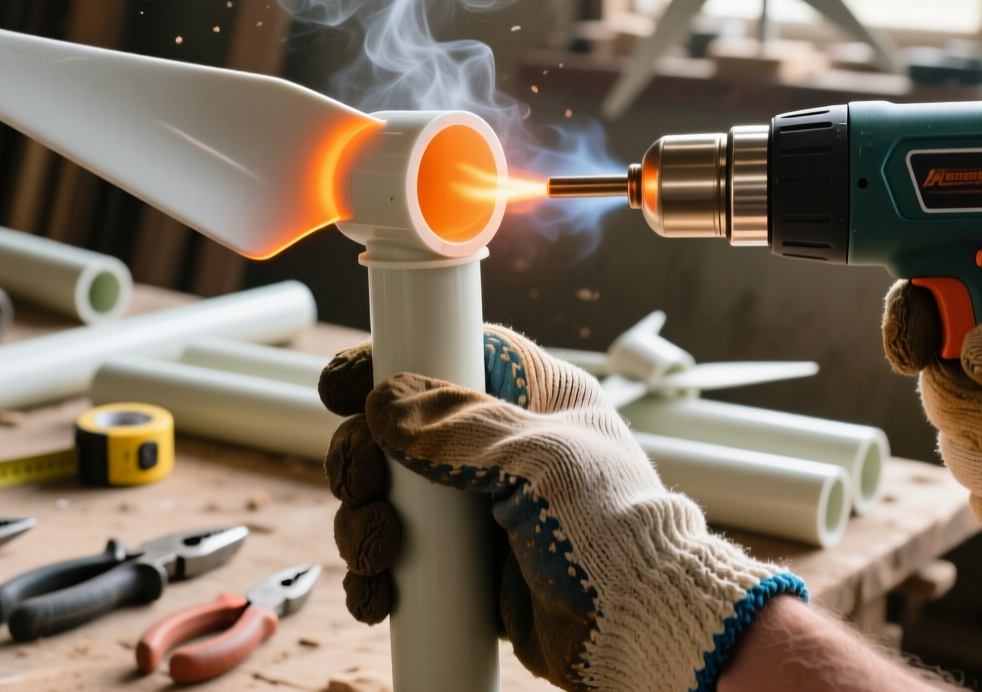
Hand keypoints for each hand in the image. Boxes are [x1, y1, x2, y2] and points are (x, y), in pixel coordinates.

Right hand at [319, 325, 804, 691]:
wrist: (640, 626)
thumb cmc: (613, 529)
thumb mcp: (539, 460)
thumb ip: (460, 427)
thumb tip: (384, 403)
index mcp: (528, 396)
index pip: (444, 355)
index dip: (386, 365)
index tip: (341, 388)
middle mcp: (495, 447)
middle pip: (392, 432)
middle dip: (359, 461)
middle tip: (358, 486)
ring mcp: (474, 509)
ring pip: (383, 499)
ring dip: (360, 525)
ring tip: (376, 552)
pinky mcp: (461, 568)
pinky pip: (396, 562)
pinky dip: (375, 579)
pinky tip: (377, 594)